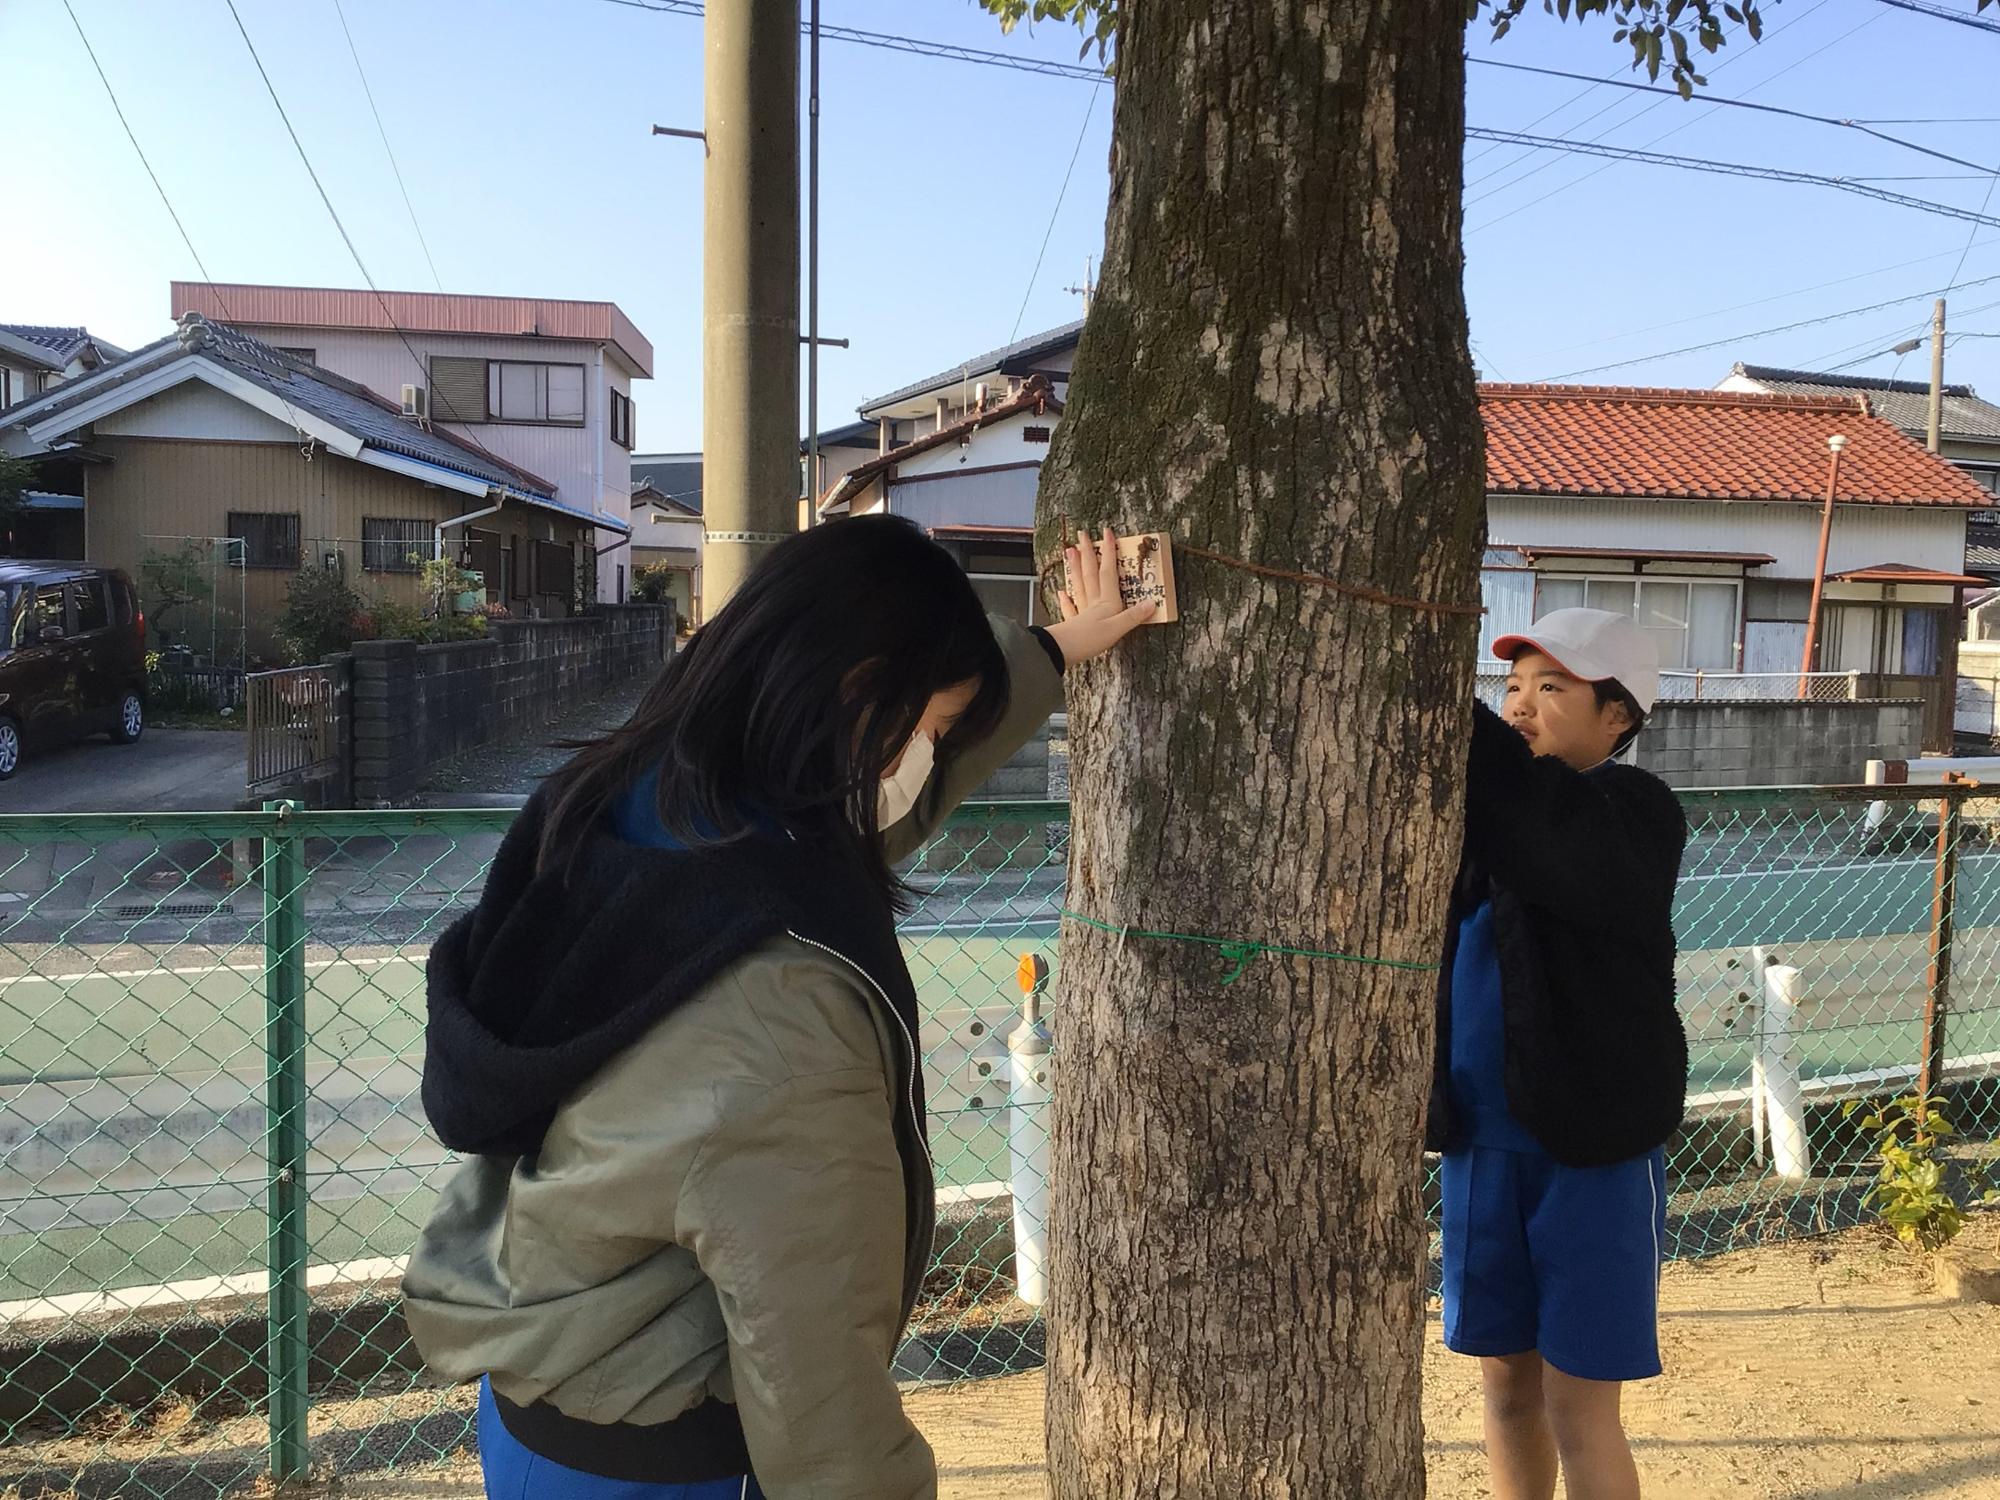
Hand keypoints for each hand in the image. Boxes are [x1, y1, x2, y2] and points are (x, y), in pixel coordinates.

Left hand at [1044, 525, 1157, 666]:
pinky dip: (1067, 600)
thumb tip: (1151, 603)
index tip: (1106, 532)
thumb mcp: (1117, 629)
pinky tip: (1062, 592)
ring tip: (1069, 552)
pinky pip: (1070, 609)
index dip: (1108, 552)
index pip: (1108, 572)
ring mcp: (1081, 612)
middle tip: (1081, 534)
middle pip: (1090, 573)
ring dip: (1075, 568)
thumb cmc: (1090, 640)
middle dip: (1087, 553)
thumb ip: (1133, 616)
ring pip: (1079, 585)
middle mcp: (1093, 602)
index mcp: (1106, 602)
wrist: (1063, 652)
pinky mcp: (1072, 625)